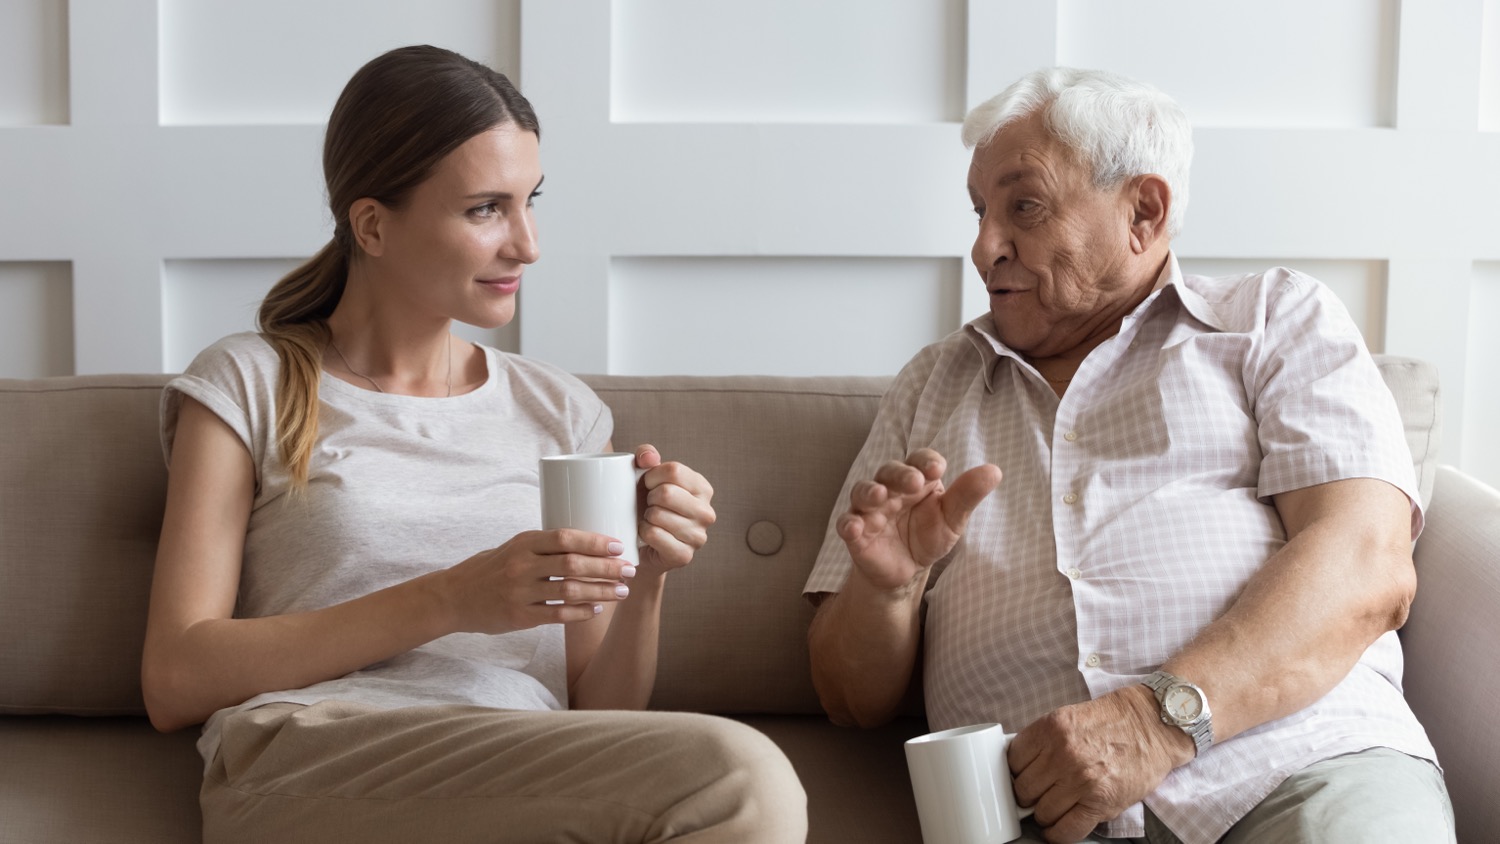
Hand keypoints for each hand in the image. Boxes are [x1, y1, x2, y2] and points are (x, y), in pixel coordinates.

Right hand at [440, 529, 634, 633]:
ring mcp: (520, 593)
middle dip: (606, 567)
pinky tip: (597, 609)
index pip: (565, 538)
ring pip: (569, 590)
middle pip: (572, 564)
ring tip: (621, 591)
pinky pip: (558, 615)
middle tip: (629, 569)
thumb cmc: (490, 569)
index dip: (595, 542)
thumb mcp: (513, 547)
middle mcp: (521, 566)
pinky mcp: (519, 617)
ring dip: (600, 591)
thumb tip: (588, 542)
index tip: (618, 546)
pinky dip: (581, 612)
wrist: (454, 597)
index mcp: (523, 543)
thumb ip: (544, 546)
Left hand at [633, 444, 715, 574]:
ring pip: (658, 515)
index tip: (647, 485)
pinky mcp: (684, 555)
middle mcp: (706, 512)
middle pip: (666, 493)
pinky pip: (654, 534)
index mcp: (702, 488)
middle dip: (648, 498)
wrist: (640, 544)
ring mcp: (698, 536)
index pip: (673, 470)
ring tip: (650, 520)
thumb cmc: (646, 504)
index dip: (651, 476)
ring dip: (646, 516)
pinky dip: (643, 532)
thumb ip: (646, 455)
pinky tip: (647, 534)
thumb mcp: (645, 474)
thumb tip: (649, 458)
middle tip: (649, 506)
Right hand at [835, 448, 1000, 590]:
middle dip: (900, 474)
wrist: (906, 570)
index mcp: (916, 479)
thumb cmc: (929, 535)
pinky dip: (848, 524)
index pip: (919, 460)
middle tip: (914, 482)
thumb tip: (995, 471)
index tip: (937, 468)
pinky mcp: (856, 532)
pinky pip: (847, 523)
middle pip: (889, 471)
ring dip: (869, 491)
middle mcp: (890, 488)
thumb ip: (968, 495)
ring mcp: (870, 509)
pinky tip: (854, 527)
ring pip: (863, 491)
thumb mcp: (952, 518)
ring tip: (880, 496)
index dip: (926, 461)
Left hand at [1009, 686, 1194, 842]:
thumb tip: (1017, 766)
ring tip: (1054, 808)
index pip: (1012, 761)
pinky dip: (1058, 834)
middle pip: (1023, 789)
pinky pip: (1066, 830)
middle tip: (1039, 793)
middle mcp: (1062, 754)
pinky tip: (1059, 827)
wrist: (1153, 726)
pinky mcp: (1100, 803)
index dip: (1017, 772)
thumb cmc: (1112, 722)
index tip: (1023, 776)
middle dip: (1029, 795)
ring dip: (1045, 814)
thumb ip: (1042, 740)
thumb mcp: (1068, 718)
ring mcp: (1081, 781)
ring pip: (1042, 812)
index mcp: (1050, 729)